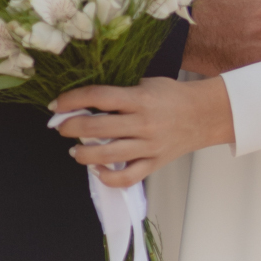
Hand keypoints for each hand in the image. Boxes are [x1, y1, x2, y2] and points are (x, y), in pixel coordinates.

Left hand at [52, 75, 233, 188]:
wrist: (204, 115)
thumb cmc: (172, 96)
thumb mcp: (146, 83)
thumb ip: (120, 92)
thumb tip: (85, 100)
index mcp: (140, 98)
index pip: (99, 97)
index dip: (73, 100)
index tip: (56, 104)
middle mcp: (143, 123)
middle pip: (98, 128)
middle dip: (71, 128)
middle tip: (60, 127)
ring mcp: (149, 146)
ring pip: (108, 156)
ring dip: (83, 154)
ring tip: (74, 151)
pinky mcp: (154, 163)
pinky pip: (127, 177)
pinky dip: (108, 177)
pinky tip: (98, 169)